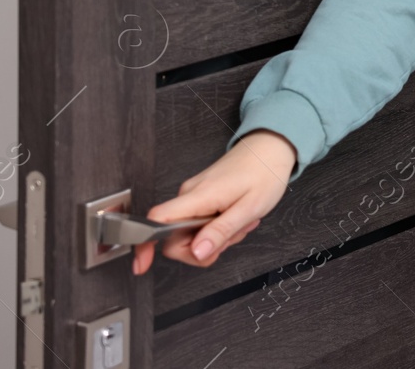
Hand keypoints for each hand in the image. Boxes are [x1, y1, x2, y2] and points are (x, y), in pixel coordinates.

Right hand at [131, 130, 296, 274]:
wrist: (271, 149)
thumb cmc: (265, 173)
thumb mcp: (250, 208)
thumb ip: (221, 231)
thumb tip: (197, 253)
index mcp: (198, 196)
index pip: (156, 220)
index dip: (145, 245)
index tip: (142, 265)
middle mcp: (190, 195)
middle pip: (175, 239)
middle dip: (202, 248)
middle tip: (231, 235)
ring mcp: (194, 196)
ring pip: (191, 234)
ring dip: (215, 237)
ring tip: (239, 221)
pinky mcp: (200, 197)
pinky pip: (199, 224)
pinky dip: (217, 227)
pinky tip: (234, 216)